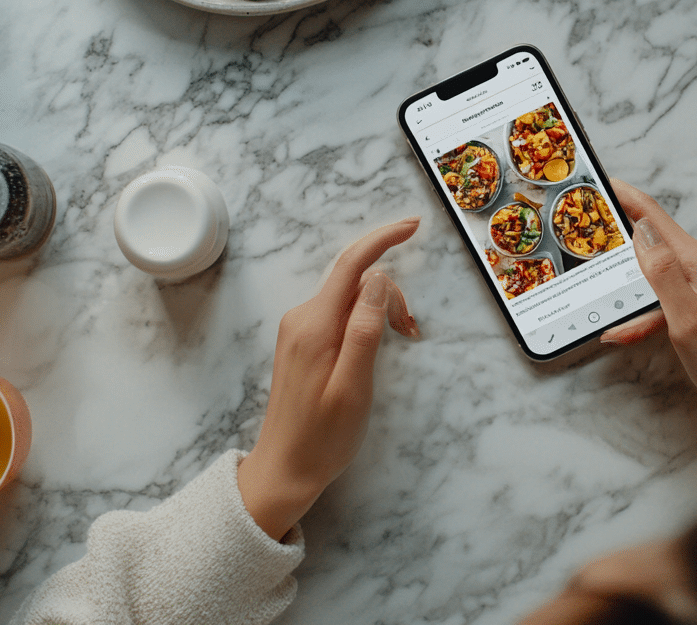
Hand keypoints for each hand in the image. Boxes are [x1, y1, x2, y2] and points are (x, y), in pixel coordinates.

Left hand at [237, 217, 419, 539]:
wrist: (283, 469)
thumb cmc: (323, 437)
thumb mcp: (353, 386)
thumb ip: (365, 330)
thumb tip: (379, 280)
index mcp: (315, 326)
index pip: (352, 265)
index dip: (383, 240)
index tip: (414, 226)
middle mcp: (302, 318)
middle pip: (355, 279)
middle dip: (391, 293)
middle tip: (413, 332)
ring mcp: (299, 329)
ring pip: (349, 296)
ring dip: (381, 309)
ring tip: (401, 343)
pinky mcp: (302, 342)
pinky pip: (340, 313)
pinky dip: (366, 320)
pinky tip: (377, 346)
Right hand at [603, 182, 696, 491]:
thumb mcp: (687, 319)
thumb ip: (661, 273)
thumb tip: (639, 232)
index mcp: (696, 260)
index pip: (650, 215)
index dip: (620, 196)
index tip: (592, 181)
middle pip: (649, 240)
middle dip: (615, 240)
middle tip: (580, 240)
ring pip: (652, 274)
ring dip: (625, 286)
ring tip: (595, 296)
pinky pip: (664, 300)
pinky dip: (643, 313)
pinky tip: (625, 331)